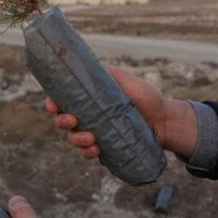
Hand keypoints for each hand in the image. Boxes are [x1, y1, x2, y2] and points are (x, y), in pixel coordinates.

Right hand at [45, 65, 197, 158]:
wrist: (165, 120)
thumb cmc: (146, 98)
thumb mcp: (127, 80)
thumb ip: (108, 73)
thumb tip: (89, 64)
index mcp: (87, 99)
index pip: (62, 101)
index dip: (52, 104)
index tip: (53, 106)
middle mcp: (87, 116)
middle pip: (62, 121)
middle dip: (62, 122)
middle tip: (73, 120)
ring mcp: (94, 133)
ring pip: (72, 138)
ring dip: (76, 140)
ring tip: (91, 139)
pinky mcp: (104, 148)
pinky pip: (88, 153)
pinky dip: (88, 153)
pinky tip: (96, 150)